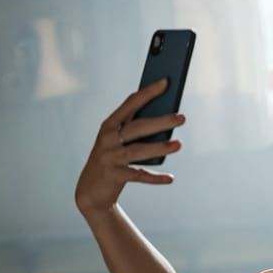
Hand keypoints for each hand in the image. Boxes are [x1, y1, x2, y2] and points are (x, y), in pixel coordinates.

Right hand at [75, 77, 184, 213]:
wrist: (90, 190)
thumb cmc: (110, 161)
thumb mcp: (118, 143)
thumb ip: (135, 131)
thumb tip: (166, 122)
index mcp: (109, 125)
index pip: (130, 103)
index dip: (148, 92)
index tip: (165, 82)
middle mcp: (108, 139)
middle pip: (137, 127)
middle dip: (160, 121)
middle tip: (181, 118)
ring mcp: (110, 157)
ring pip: (138, 150)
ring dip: (159, 148)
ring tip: (178, 144)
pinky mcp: (114, 176)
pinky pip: (138, 175)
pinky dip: (154, 178)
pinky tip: (170, 178)